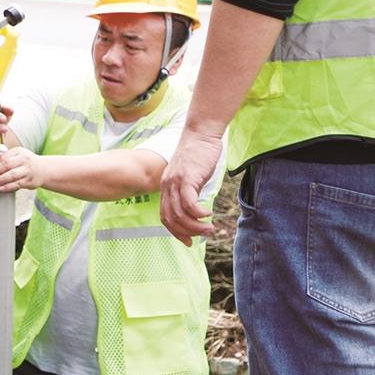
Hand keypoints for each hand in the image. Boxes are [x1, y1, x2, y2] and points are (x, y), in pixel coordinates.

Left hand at [0, 146, 44, 192]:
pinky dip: (8, 187)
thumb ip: (5, 159)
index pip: (3, 157)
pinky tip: (1, 188)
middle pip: (7, 165)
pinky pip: (17, 184)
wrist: (44, 169)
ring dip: (1, 179)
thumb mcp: (17, 155)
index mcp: (18, 152)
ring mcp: (27, 170)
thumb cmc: (27, 162)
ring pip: (12, 175)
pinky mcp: (29, 181)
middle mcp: (24, 160)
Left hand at [158, 128, 222, 245]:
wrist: (201, 133)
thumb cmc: (199, 154)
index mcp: (166, 187)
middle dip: (187, 232)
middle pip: (170, 219)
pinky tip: (208, 214)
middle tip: (204, 235)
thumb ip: (190, 191)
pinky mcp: (187, 178)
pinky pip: (189, 204)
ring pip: (180, 214)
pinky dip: (199, 214)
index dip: (176, 232)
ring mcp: (175, 182)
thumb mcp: (190, 176)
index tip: (189, 241)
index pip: (165, 216)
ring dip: (196, 226)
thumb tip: (196, 210)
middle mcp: (167, 186)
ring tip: (210, 228)